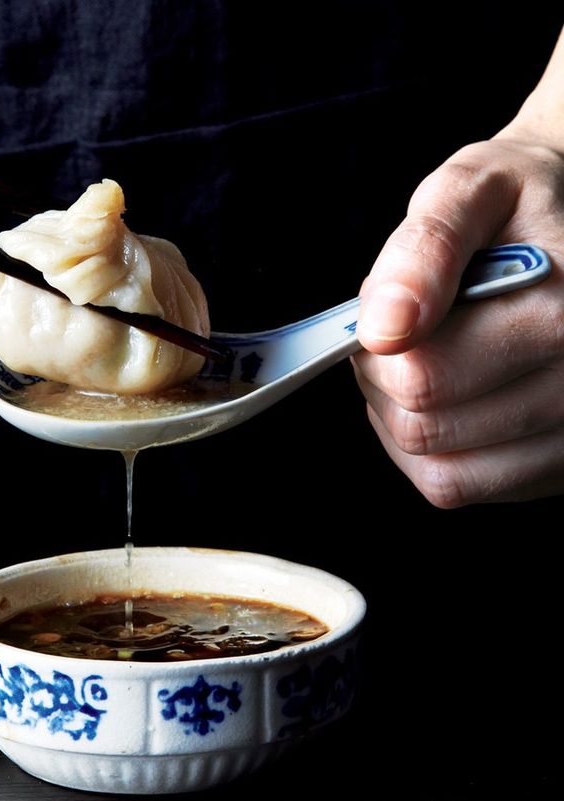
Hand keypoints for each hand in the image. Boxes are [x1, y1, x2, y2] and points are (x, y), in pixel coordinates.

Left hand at [352, 136, 563, 506]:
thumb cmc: (520, 207)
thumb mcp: (471, 191)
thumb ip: (424, 251)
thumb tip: (384, 326)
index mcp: (557, 315)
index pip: (421, 379)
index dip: (378, 352)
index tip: (385, 317)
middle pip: (424, 430)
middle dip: (386, 385)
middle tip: (399, 339)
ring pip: (443, 476)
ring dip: (405, 425)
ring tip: (423, 367)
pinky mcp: (557, 465)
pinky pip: (465, 487)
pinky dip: (434, 454)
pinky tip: (446, 401)